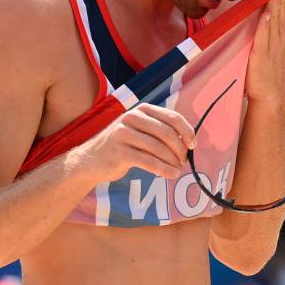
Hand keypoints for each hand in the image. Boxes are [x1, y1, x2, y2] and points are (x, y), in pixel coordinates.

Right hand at [77, 103, 195, 181]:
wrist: (91, 160)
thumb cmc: (123, 146)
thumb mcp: (140, 131)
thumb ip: (160, 131)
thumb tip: (188, 142)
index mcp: (142, 109)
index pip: (172, 118)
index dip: (187, 132)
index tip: (193, 145)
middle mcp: (132, 117)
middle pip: (167, 133)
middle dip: (180, 149)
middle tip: (184, 161)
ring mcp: (123, 133)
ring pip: (159, 148)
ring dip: (173, 161)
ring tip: (178, 169)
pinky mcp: (119, 151)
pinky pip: (149, 162)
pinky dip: (164, 170)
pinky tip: (171, 175)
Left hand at [245, 0, 284, 106]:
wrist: (272, 94)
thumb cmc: (270, 68)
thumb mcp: (276, 44)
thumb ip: (275, 26)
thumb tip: (271, 6)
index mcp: (284, 32)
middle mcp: (281, 36)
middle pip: (283, 8)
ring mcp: (272, 45)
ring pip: (276, 19)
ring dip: (277, 2)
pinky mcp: (261, 55)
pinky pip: (263, 37)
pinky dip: (266, 24)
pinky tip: (267, 12)